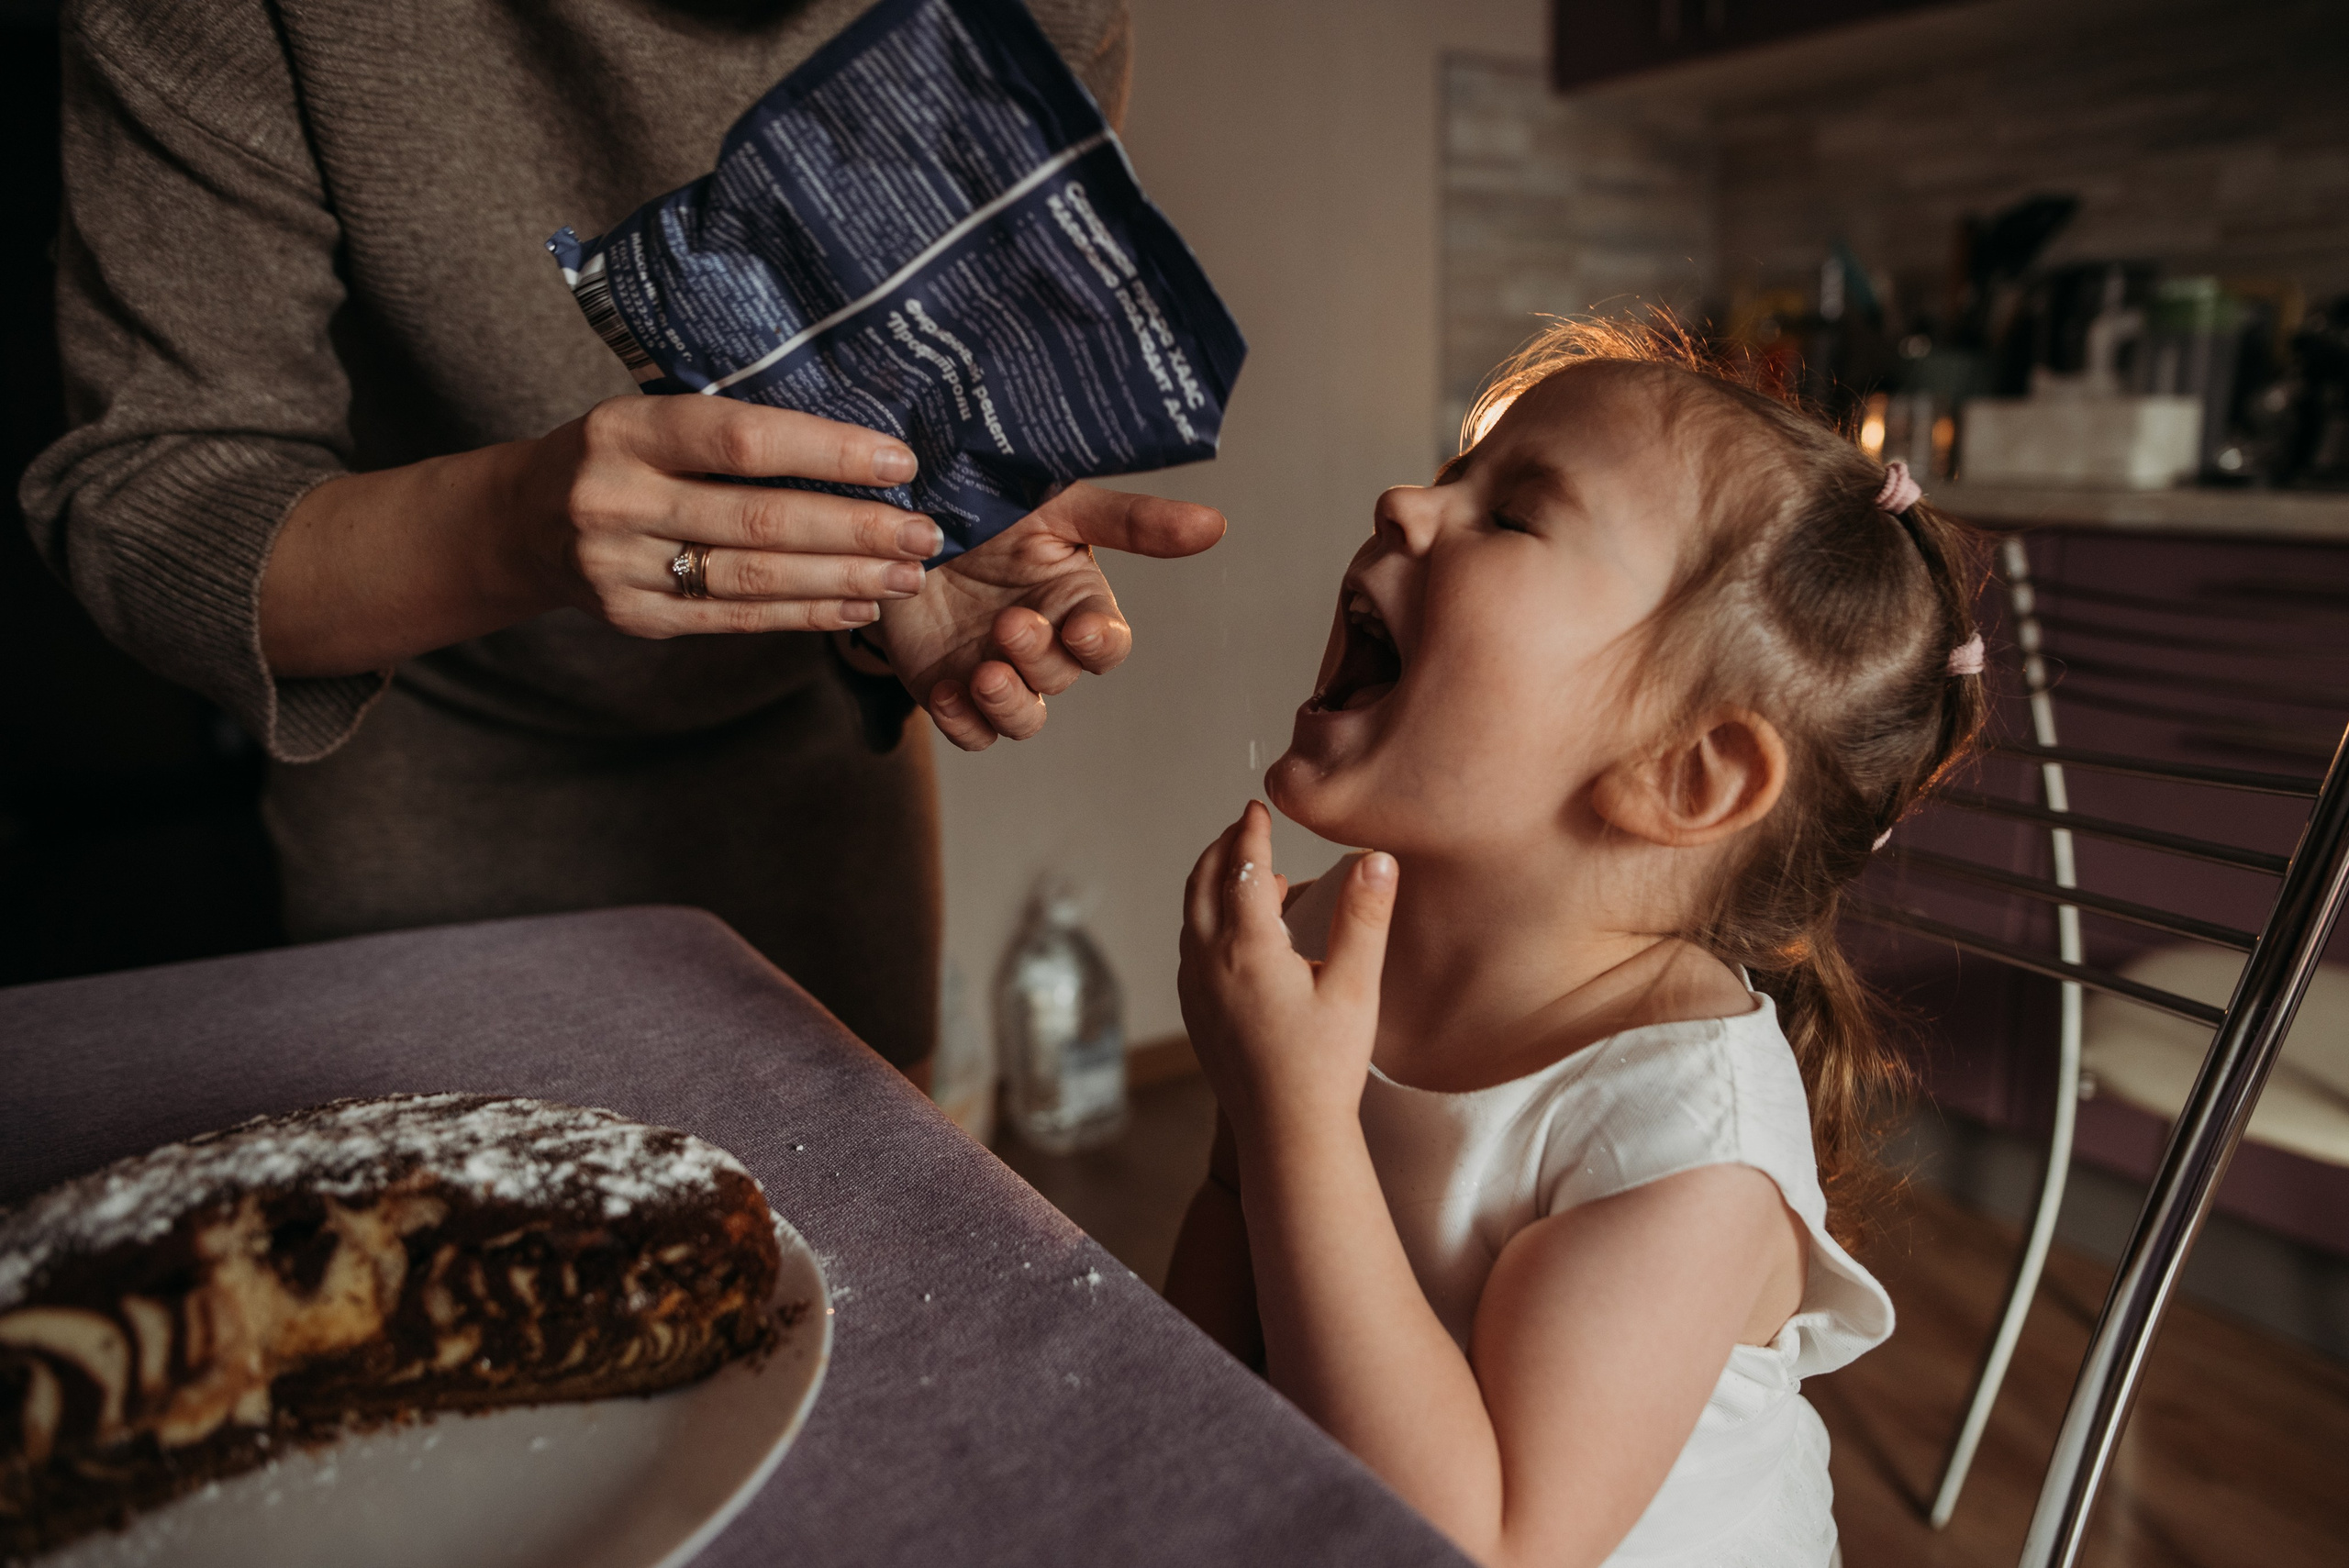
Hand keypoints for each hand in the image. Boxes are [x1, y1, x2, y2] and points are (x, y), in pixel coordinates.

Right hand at [520, 395, 944, 637]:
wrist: (519, 522)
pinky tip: (857, 606)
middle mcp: (616, 499)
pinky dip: (805, 613)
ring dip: (843, 579)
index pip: (742, 440)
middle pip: (759, 521)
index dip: (827, 452)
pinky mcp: (637, 618)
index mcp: (625, 430)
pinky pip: (737, 619)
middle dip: (854, 530)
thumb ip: (728, 425)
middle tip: (923, 533)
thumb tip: (856, 438)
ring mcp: (621, 567)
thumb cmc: (615, 455)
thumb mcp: (647, 415)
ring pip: (754, 579)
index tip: (899, 462)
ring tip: (906, 575)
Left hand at [873, 482, 1225, 748]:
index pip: (1107, 644)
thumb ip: (1132, 521)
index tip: (1080, 628)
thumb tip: (1214, 523)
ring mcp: (995, 670)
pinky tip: (946, 691)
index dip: (1099, 644)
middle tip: (1007, 625)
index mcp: (1075, 601)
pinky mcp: (948, 689)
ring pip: (1022, 719)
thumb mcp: (1057, 502)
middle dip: (1036, 659)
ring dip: (1008, 705)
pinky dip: (961, 722)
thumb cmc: (985, 501)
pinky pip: (969, 732)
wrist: (900, 515)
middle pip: (1060, 678)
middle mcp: (1043, 643)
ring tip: (982, 675)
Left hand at [1178, 801, 1397, 1137]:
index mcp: (1247, 948)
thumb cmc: (1326, 1065)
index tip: (1258, 806)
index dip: (1250, 832)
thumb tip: (1376, 857)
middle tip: (1244, 826)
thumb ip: (1364, 917)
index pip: (1241, 868)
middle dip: (1221, 848)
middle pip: (1202, 884)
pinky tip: (1237, 934)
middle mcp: (1210, 963)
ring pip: (1191, 918)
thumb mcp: (1355, 986)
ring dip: (1212, 884)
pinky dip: (1207, 921)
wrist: (1287, 1133)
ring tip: (1247, 874)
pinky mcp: (1196, 1015)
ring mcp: (1196, 991)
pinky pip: (1191, 950)